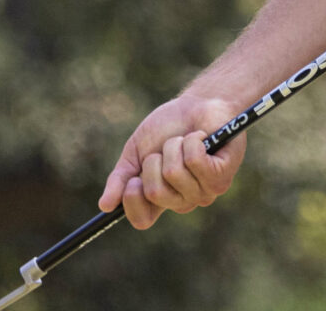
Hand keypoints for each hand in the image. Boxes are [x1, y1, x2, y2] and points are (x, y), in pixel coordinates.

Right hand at [99, 93, 247, 229]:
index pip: (142, 220)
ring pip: (174, 173)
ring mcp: (203, 192)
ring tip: (184, 140)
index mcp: (159, 199)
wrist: (197, 105)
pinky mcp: (221, 177)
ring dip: (174, 146)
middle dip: (154, 161)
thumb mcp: (136, 152)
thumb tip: (104, 205)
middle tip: (165, 150)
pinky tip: (201, 138)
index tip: (133, 178)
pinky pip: (194, 161)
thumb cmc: (166, 129)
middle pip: (155, 192)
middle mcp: (181, 201)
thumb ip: (120, 178)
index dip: (132, 200)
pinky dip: (191, 141)